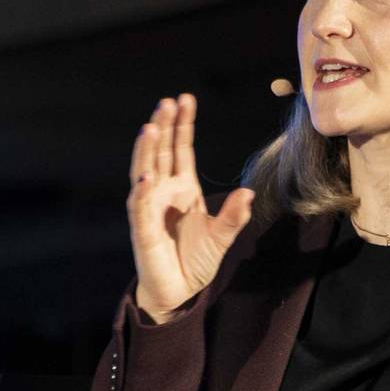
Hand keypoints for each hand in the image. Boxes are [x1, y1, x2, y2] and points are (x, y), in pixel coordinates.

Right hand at [128, 93, 254, 322]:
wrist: (180, 292)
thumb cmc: (196, 260)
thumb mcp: (223, 236)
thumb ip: (234, 216)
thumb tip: (249, 193)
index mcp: (183, 188)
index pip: (180, 149)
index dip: (182, 125)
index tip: (185, 98)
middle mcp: (163, 192)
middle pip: (160, 152)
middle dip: (163, 127)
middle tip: (167, 102)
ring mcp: (150, 208)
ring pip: (144, 171)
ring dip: (147, 150)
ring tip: (151, 126)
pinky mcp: (142, 230)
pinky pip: (140, 207)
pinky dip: (142, 191)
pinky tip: (146, 177)